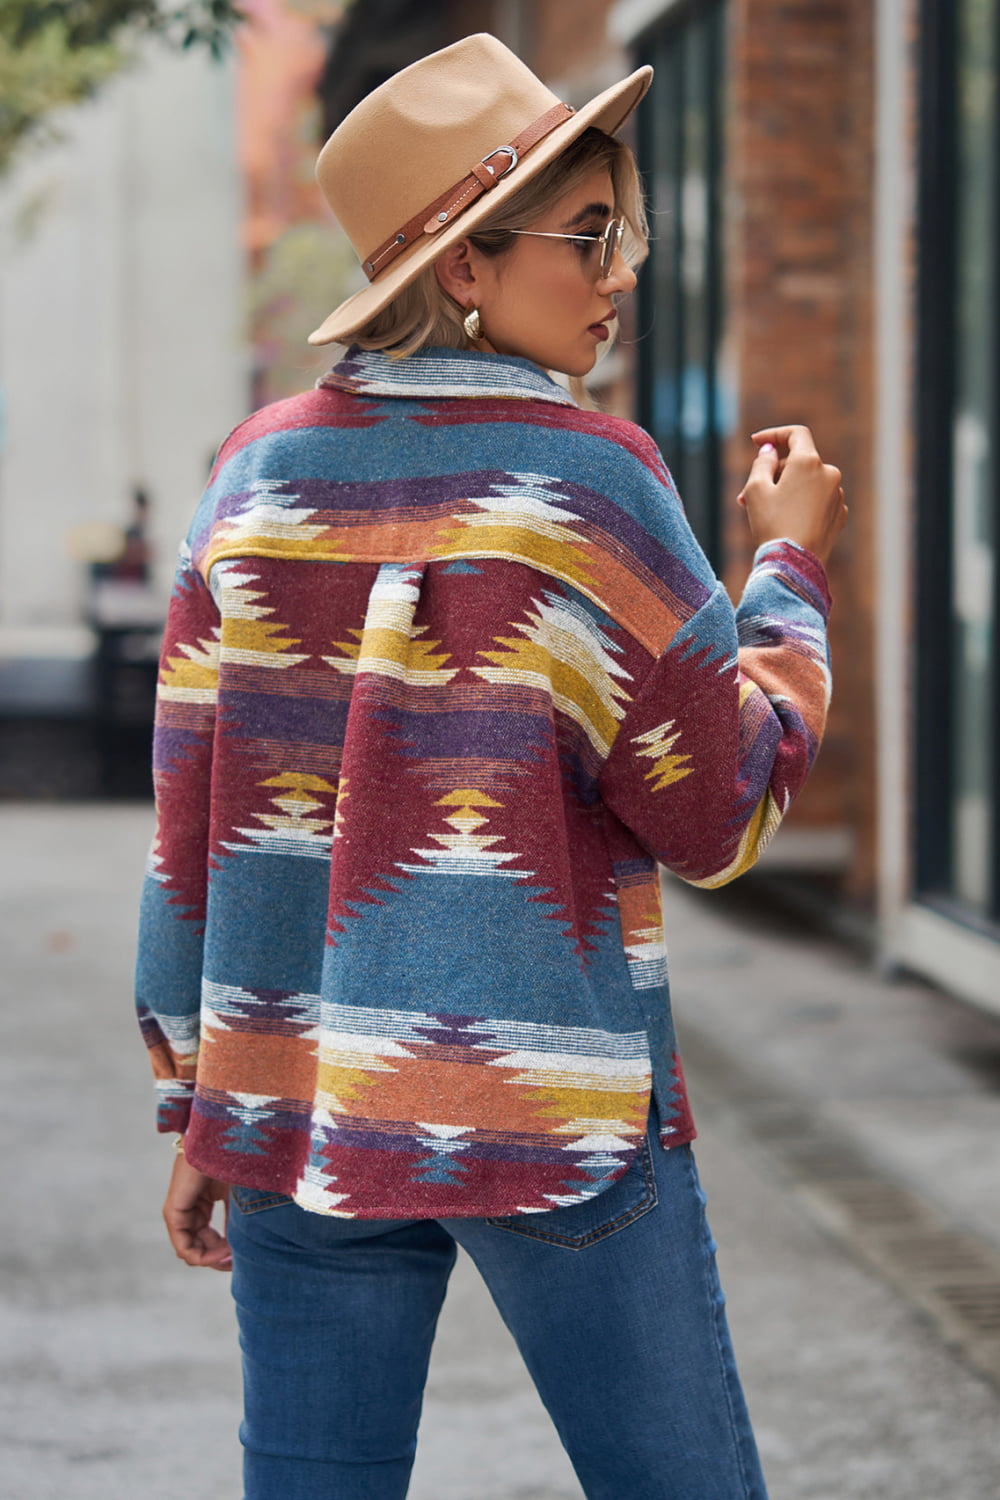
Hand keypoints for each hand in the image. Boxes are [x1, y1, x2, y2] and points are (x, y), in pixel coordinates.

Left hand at [163, 1150, 231, 1270]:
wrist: (223, 1139)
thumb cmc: (234, 1160)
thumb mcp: (237, 1198)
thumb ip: (234, 1223)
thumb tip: (239, 1252)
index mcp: (202, 1203)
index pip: (209, 1239)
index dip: (227, 1252)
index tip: (246, 1255)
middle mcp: (189, 1210)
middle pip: (201, 1248)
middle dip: (220, 1258)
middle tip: (240, 1261)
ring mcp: (179, 1212)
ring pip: (192, 1251)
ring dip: (214, 1259)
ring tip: (234, 1257)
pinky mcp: (173, 1212)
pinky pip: (184, 1247)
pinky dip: (203, 1256)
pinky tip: (223, 1253)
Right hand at [737, 425, 846, 564]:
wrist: (794, 565)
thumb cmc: (772, 524)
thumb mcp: (755, 489)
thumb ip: (762, 462)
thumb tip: (770, 451)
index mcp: (809, 462)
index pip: (796, 434)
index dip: (774, 435)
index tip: (757, 443)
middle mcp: (829, 474)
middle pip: (798, 463)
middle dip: (773, 474)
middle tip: (746, 496)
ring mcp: (837, 496)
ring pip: (807, 484)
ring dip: (786, 491)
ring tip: (763, 514)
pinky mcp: (839, 516)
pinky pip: (817, 502)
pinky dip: (801, 505)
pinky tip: (785, 523)